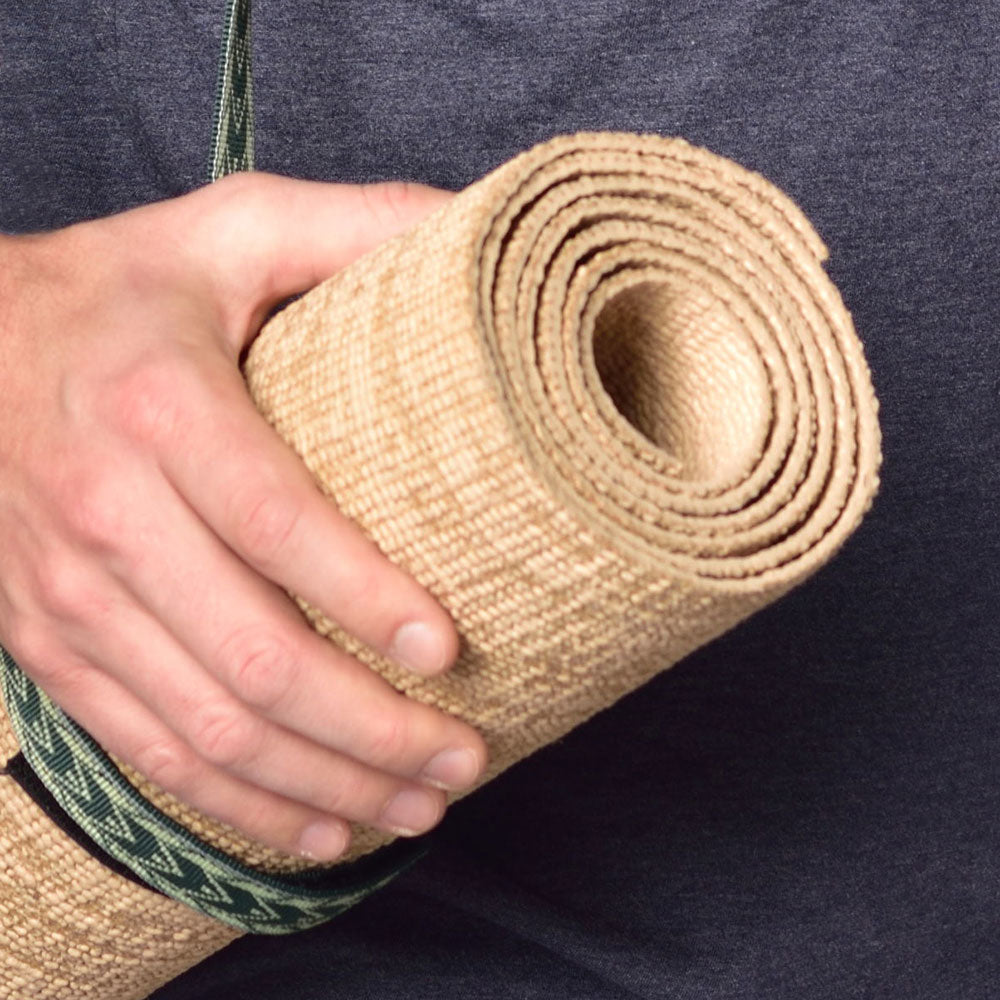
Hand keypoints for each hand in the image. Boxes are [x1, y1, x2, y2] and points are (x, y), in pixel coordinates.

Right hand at [0, 173, 486, 860]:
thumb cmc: (120, 292)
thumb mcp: (230, 230)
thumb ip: (353, 226)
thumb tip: (476, 223)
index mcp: (158, 411)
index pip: (275, 524)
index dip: (366, 596)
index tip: (452, 651)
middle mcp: (105, 517)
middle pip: (253, 657)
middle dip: (372, 725)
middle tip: (468, 757)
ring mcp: (73, 599)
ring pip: (210, 729)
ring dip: (325, 782)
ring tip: (422, 808)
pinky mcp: (59, 647)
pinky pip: (154, 752)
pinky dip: (242, 806)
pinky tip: (322, 827)